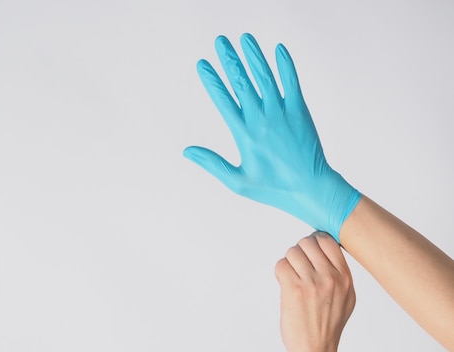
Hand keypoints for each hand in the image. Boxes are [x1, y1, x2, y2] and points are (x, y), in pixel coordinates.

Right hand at [183, 33, 359, 239]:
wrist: (312, 189)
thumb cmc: (273, 189)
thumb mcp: (237, 182)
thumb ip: (212, 163)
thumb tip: (186, 151)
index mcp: (244, 135)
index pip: (223, 101)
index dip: (212, 80)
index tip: (203, 64)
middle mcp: (261, 120)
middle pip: (242, 82)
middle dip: (230, 60)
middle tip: (220, 41)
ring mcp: (282, 113)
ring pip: (265, 78)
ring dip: (254, 56)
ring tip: (245, 38)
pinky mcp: (300, 112)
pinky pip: (291, 83)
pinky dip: (285, 65)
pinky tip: (278, 49)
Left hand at [275, 232, 355, 351]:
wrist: (315, 347)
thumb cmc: (328, 324)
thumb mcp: (345, 296)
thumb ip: (338, 272)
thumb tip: (324, 248)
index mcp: (345, 278)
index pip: (328, 241)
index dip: (315, 242)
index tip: (310, 250)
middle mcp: (330, 278)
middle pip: (307, 243)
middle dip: (299, 251)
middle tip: (298, 265)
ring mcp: (312, 283)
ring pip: (292, 252)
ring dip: (289, 262)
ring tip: (293, 276)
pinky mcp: (294, 289)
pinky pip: (281, 265)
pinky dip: (280, 272)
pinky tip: (286, 283)